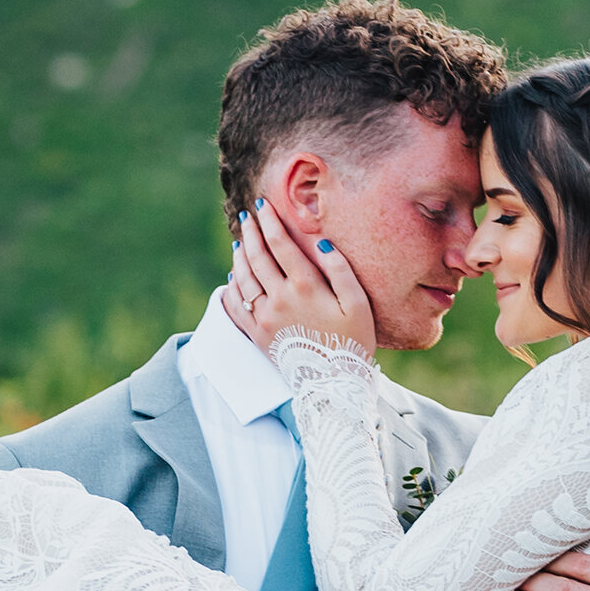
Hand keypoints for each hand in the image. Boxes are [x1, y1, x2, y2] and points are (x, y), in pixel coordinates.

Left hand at [230, 196, 378, 356]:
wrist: (334, 384)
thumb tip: (321, 242)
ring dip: (240, 256)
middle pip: (258, 257)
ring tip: (240, 241)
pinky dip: (232, 288)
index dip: (270, 222)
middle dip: (251, 233)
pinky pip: (236, 306)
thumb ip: (340, 270)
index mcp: (305, 287)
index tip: (263, 206)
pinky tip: (233, 278)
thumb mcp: (358, 303)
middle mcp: (279, 299)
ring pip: (243, 278)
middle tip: (248, 216)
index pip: (280, 245)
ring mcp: (265, 318)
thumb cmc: (352, 341)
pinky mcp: (257, 336)